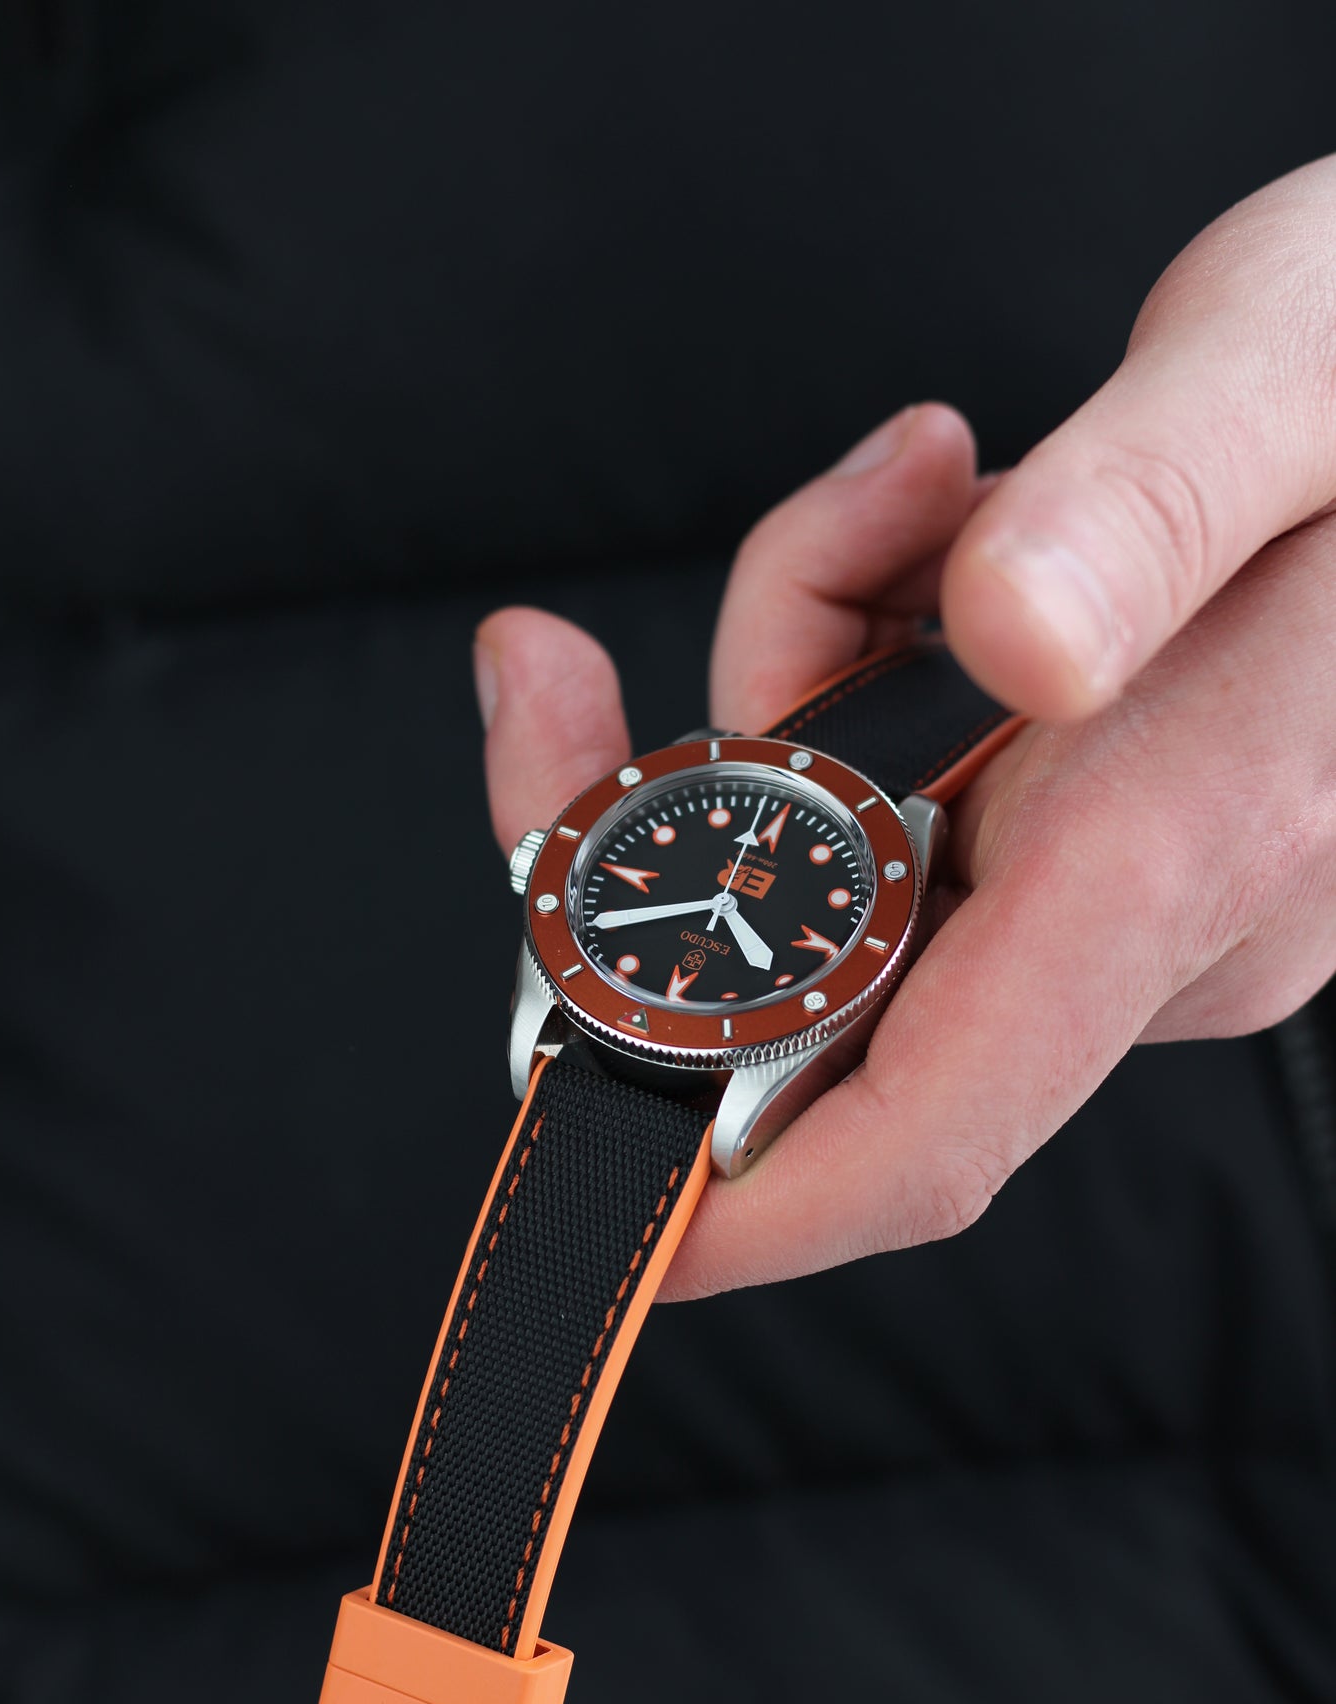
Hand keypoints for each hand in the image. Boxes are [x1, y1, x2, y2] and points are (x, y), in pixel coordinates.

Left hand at [475, 156, 1335, 1296]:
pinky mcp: (1141, 862)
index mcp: (1189, 841)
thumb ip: (1151, 503)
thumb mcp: (1294, 370)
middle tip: (724, 597)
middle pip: (825, 983)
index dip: (726, 1200)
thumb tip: (1012, 636)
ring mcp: (1152, 910)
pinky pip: (932, 832)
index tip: (572, 1173)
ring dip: (813, 691)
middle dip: (711, 796)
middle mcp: (1167, 929)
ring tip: (936, 496)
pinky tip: (963, 549)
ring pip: (863, 884)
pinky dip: (881, 691)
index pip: (921, 1132)